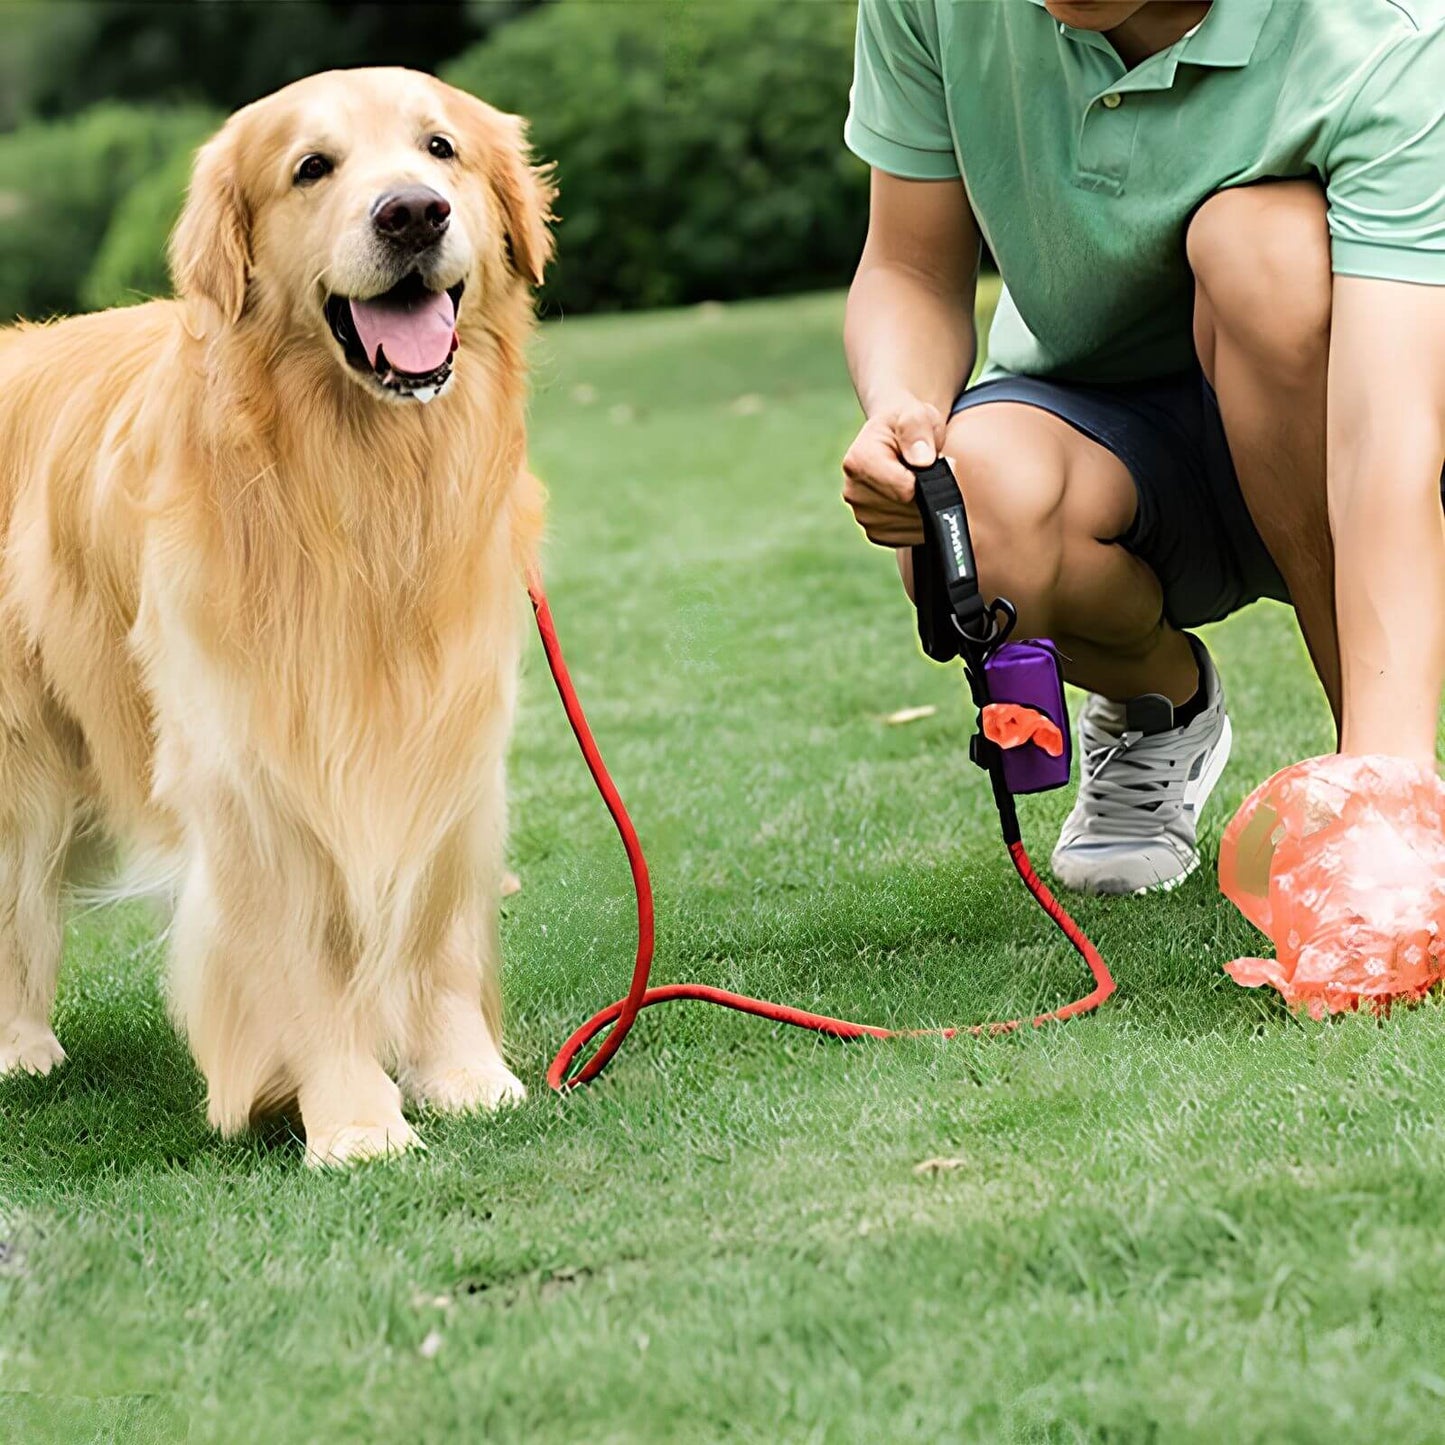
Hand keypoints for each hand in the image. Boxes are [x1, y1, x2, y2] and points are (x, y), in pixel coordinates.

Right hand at [841, 397, 947, 546]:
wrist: (895, 438)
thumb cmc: (908, 425)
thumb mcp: (916, 415)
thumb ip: (918, 431)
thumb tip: (923, 460)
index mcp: (859, 461)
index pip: (906, 490)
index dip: (930, 478)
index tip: (935, 460)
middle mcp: (853, 492)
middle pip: (910, 508)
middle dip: (929, 492)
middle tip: (927, 469)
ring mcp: (861, 515)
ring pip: (912, 525)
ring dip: (927, 507)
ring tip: (919, 482)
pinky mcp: (874, 532)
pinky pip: (909, 536)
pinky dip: (921, 521)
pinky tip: (915, 500)